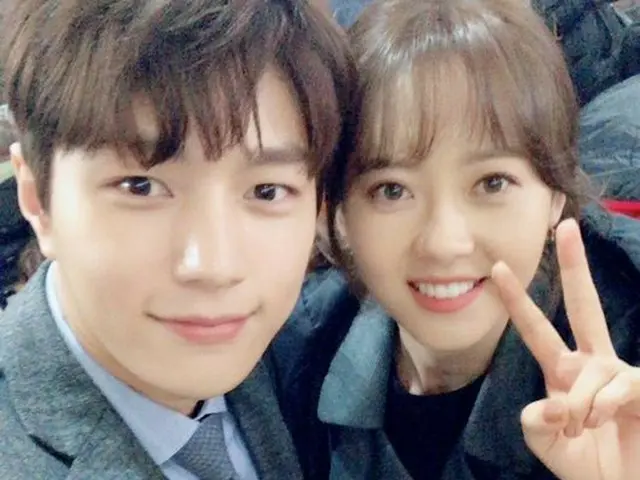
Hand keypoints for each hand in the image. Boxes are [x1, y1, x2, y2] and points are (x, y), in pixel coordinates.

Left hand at [492, 218, 639, 479]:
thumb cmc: (585, 463)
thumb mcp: (544, 440)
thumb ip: (534, 419)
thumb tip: (554, 402)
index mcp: (563, 372)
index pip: (536, 328)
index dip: (518, 300)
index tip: (498, 268)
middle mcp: (592, 365)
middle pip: (584, 306)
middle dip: (576, 266)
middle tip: (566, 226)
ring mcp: (620, 375)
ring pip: (589, 371)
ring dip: (579, 408)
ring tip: (585, 430)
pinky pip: (617, 385)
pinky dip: (602, 408)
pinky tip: (605, 421)